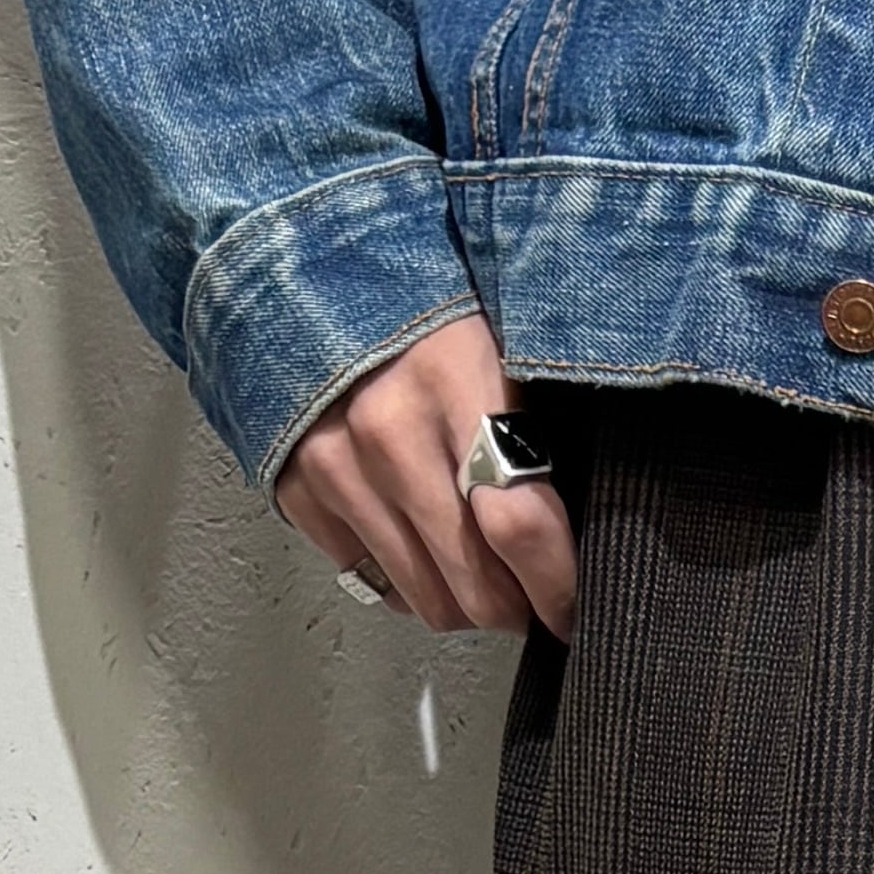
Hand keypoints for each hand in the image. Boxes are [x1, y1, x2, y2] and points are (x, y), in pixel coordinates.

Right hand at [275, 309, 576, 639]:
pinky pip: (372, 579)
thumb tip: (575, 527)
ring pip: (426, 600)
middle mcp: (387, 435)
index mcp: (452, 382)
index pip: (519, 525)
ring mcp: (335, 468)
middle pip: (475, 585)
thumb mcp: (496, 334)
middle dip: (517, 607)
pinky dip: (407, 581)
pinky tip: (425, 549)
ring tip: (483, 575)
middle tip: (534, 597)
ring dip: (465, 604)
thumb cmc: (421, 306)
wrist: (302, 265)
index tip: (575, 608)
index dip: (558, 586)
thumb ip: (534, 422)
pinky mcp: (298, 490)